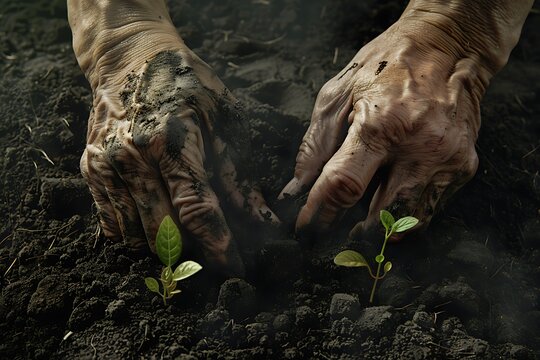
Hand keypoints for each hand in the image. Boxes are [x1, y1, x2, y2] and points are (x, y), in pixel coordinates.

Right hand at [69, 1, 277, 274]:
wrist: (128, 60)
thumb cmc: (185, 85)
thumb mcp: (223, 120)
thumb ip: (238, 176)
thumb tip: (262, 220)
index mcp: (172, 141)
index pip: (197, 208)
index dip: (219, 245)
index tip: (236, 269)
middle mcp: (134, 158)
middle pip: (165, 230)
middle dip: (193, 254)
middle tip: (213, 259)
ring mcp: (107, 166)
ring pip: (137, 235)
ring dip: (166, 248)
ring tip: (187, 245)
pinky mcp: (91, 172)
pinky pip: (113, 225)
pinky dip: (137, 236)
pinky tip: (156, 227)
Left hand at [280, 17, 488, 236]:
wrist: (448, 46)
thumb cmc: (384, 65)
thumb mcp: (338, 93)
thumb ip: (316, 144)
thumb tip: (298, 186)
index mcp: (381, 124)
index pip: (343, 184)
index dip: (320, 212)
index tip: (306, 227)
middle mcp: (419, 145)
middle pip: (377, 212)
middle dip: (350, 229)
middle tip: (333, 231)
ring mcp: (446, 158)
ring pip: (407, 218)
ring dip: (379, 226)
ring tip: (361, 221)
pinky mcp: (464, 165)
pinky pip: (429, 208)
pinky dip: (406, 215)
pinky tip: (391, 205)